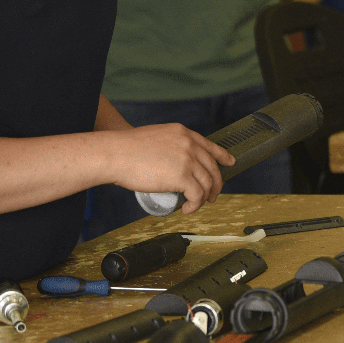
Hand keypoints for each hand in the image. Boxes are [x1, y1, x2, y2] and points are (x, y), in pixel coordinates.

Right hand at [101, 123, 234, 214]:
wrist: (114, 154)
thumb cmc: (124, 149)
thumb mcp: (154, 138)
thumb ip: (165, 145)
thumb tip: (168, 161)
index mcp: (183, 133)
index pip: (209, 145)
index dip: (222, 156)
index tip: (229, 162)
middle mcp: (189, 144)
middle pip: (212, 166)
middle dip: (216, 183)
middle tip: (212, 195)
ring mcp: (187, 160)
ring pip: (207, 182)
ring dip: (205, 197)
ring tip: (196, 204)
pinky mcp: (182, 176)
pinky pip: (197, 195)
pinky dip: (196, 205)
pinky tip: (189, 209)